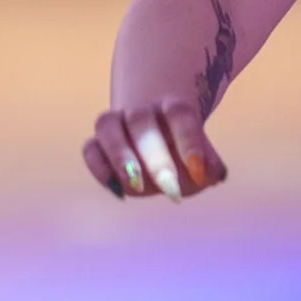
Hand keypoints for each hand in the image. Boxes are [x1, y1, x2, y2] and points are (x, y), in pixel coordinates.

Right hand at [84, 101, 225, 200]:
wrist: (157, 135)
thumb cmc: (184, 153)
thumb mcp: (204, 160)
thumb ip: (211, 167)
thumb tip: (210, 175)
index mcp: (173, 107)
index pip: (179, 114)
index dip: (189, 142)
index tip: (200, 173)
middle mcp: (141, 110)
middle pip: (141, 122)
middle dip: (156, 159)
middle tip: (171, 191)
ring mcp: (115, 123)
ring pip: (107, 125)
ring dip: (120, 157)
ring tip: (136, 189)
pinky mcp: (96, 142)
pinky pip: (89, 148)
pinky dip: (99, 169)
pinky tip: (120, 193)